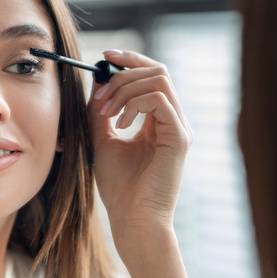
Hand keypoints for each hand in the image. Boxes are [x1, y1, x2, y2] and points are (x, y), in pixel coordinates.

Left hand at [87, 50, 192, 255]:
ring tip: (107, 111)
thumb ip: (101, 112)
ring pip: (159, 81)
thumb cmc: (120, 188)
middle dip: (124, 73)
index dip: (130, 60)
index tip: (105, 57)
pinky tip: (120, 124)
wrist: (132, 220)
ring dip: (126, 89)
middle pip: (158, 71)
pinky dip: (135, 104)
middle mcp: (173, 121)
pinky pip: (160, 101)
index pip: (152, 75)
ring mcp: (179, 128)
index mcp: (159, 121)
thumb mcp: (102, 140)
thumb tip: (97, 82)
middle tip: (101, 93)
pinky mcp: (179, 139)